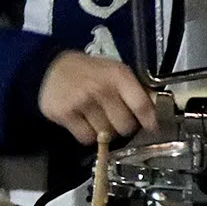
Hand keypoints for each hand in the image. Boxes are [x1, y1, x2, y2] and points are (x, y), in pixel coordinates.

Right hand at [38, 51, 156, 145]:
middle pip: (125, 126)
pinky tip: (84, 122)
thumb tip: (157, 111)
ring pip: (106, 135)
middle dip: (123, 126)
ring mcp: (81, 102)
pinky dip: (88, 135)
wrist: (49, 67)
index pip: (142, 106)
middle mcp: (100, 89)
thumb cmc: (89, 71)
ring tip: (97, 118)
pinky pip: (87, 138)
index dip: (150, 121)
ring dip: (104, 132)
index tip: (151, 128)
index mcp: (118, 76)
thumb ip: (135, 90)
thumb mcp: (115, 71)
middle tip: (115, 119)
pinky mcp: (64, 114)